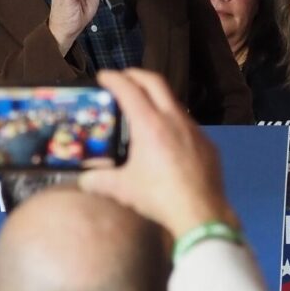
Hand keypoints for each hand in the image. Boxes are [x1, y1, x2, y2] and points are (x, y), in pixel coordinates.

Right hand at [78, 68, 238, 238]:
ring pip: (173, 101)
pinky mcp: (208, 143)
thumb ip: (99, 180)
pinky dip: (172, 120)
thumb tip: (82, 179)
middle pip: (154, 82)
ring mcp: (193, 129)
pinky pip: (187, 123)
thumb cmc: (158, 197)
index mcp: (149, 124)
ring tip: (144, 106)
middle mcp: (172, 118)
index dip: (113, 78)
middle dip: (136, 75)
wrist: (202, 215)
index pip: (128, 89)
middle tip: (122, 78)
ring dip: (156, 96)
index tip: (102, 76)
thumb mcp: (123, 189)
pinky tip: (168, 137)